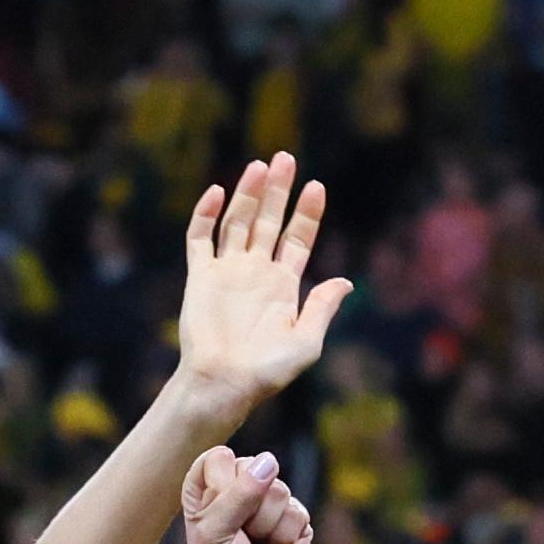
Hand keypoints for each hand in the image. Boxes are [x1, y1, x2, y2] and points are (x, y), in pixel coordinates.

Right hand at [170, 155, 347, 416]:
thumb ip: (322, 309)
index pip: (297, 238)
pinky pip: (200, 238)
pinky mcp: (200, 277)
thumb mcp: (307, 342)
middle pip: (267, 221)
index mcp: (283, 285)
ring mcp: (226, 272)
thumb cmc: (266, 372)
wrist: (223, 384)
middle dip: (277, 191)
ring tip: (259, 166)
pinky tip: (218, 191)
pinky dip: (207, 214)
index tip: (316, 186)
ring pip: (237, 222)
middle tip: (285, 158)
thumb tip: (344, 281)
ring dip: (247, 193)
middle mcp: (255, 272)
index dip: (306, 212)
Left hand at [179, 445, 312, 543]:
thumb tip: (270, 462)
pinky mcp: (295, 518)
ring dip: (266, 526)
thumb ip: (237, 494)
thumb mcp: (213, 531)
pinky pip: (297, 512)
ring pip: (279, 491)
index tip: (213, 518)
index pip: (220, 457)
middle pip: (254, 468)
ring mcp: (270, 501)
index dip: (220, 487)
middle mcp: (240, 486)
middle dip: (247, 509)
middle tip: (238, 536)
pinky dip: (285, 537)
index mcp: (209, 484)